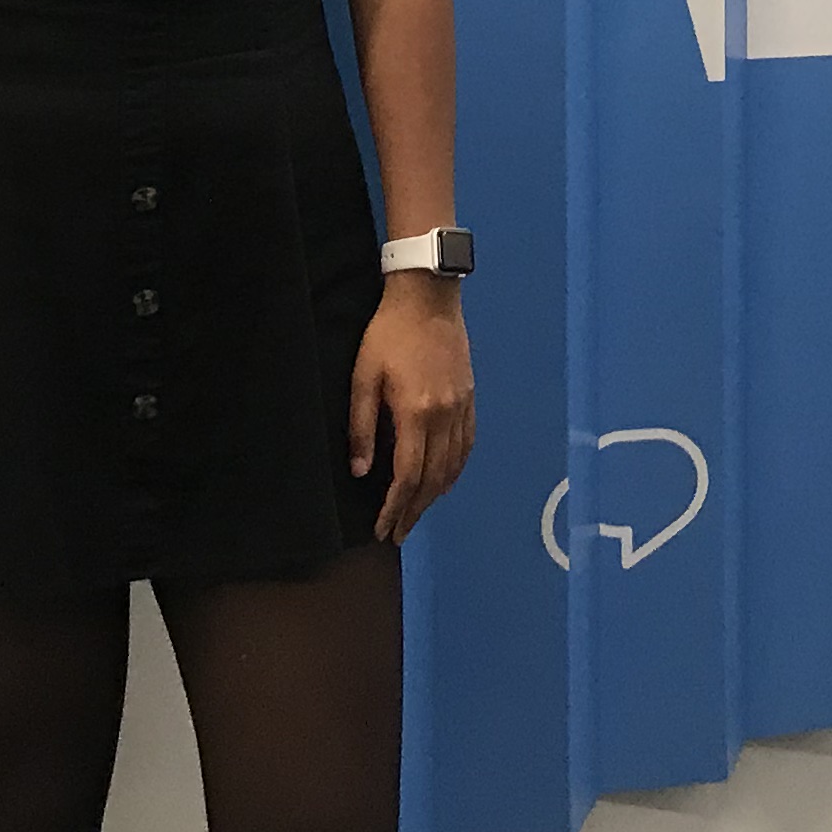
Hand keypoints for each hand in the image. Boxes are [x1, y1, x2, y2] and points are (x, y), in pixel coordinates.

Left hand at [352, 275, 475, 541]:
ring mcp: (462, 407)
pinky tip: (444, 480)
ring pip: (453, 466)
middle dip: (414, 510)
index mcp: (416, 413)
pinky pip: (467, 445)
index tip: (384, 529)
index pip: (407, 475)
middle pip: (432, 478)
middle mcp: (444, 416)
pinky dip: (456, 470)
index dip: (395, 507)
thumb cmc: (387, 334)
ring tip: (417, 512)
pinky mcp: (470, 397)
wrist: (428, 297)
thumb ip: (361, 426)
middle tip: (398, 533)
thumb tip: (361, 471)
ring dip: (435, 495)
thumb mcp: (363, 377)